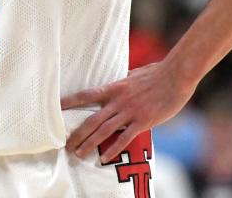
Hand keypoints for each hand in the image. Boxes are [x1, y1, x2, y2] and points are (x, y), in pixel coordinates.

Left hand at [61, 61, 194, 162]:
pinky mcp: (143, 122)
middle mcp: (118, 101)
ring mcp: (130, 112)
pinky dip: (113, 149)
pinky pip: (125, 138)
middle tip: (65, 144)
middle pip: (92, 119)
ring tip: (78, 153)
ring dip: (90, 143)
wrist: (176, 76)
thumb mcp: (133, 74)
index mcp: (114, 87)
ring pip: (104, 130)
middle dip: (77, 133)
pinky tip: (104, 158)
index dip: (70, 101)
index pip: (86, 95)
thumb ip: (122, 81)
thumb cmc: (156, 73)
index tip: (56, 108)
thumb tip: (117, 81)